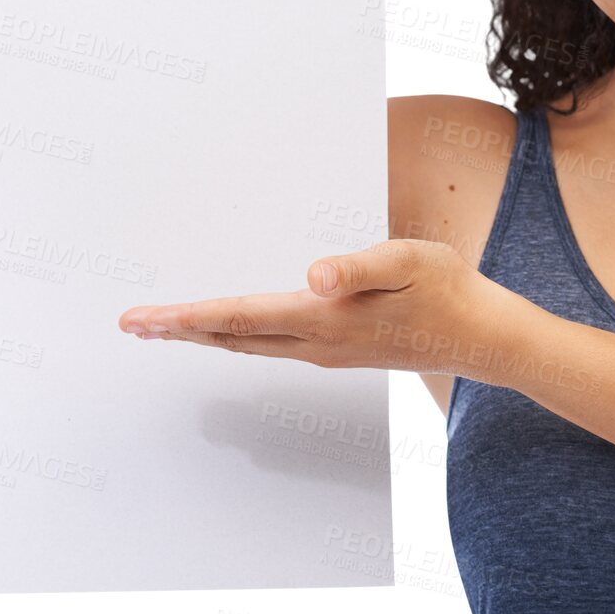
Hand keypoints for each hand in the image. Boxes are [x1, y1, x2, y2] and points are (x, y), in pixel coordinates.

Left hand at [117, 239, 515, 377]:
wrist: (482, 336)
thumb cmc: (446, 290)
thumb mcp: (406, 262)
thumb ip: (357, 267)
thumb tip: (313, 275)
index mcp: (324, 318)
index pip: (239, 317)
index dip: (186, 317)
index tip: (142, 320)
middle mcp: (316, 342)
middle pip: (231, 338)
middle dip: (179, 331)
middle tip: (133, 325)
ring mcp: (326, 351)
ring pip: (248, 345)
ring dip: (204, 335)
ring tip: (166, 327)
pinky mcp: (338, 349)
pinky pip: (270, 344)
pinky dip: (236, 335)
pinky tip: (230, 328)